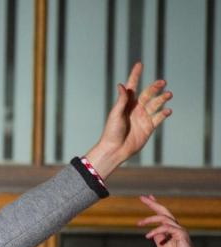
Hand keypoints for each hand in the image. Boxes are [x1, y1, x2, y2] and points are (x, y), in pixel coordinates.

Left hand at [85, 63, 171, 178]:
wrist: (115, 150)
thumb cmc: (111, 132)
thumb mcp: (115, 114)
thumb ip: (121, 100)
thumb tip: (121, 84)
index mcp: (126, 104)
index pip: (132, 86)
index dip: (135, 75)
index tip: (139, 64)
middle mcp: (135, 108)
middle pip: (147, 94)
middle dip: (155, 87)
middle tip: (162, 82)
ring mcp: (143, 117)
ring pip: (155, 104)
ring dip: (162, 99)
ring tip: (169, 94)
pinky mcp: (149, 127)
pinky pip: (159, 118)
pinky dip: (164, 113)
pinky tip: (168, 110)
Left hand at [137, 195, 201, 246]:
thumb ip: (158, 238)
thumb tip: (152, 231)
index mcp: (171, 230)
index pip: (163, 215)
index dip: (155, 205)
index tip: (148, 198)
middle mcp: (176, 228)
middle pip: (164, 211)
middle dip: (153, 204)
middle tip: (142, 197)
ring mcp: (179, 230)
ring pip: (164, 218)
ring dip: (149, 219)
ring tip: (139, 223)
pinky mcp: (181, 234)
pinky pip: (166, 228)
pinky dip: (155, 230)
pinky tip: (148, 236)